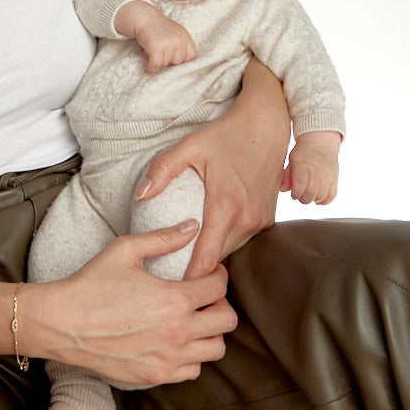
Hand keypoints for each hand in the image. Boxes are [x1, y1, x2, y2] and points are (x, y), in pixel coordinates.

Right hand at [31, 222, 235, 388]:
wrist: (63, 323)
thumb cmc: (91, 284)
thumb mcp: (125, 250)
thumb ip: (163, 238)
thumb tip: (192, 226)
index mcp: (175, 300)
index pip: (219, 287)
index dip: (218, 274)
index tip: (209, 271)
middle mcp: (178, 333)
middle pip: (227, 321)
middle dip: (220, 303)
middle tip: (204, 296)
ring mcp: (168, 359)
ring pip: (216, 349)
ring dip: (210, 331)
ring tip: (192, 318)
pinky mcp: (156, 375)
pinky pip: (193, 370)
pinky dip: (192, 356)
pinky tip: (175, 340)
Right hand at [133, 12, 196, 73]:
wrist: (142, 17)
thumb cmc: (157, 27)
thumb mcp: (174, 32)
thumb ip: (181, 45)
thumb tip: (182, 64)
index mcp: (184, 36)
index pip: (190, 55)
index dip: (181, 58)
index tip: (172, 55)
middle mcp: (178, 40)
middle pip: (177, 62)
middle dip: (167, 58)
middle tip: (159, 49)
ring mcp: (168, 43)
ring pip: (165, 64)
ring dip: (157, 60)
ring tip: (152, 49)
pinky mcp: (156, 47)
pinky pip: (156, 65)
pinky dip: (151, 68)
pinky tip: (148, 67)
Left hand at [135, 59, 289, 279]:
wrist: (267, 124)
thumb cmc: (227, 134)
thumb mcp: (190, 146)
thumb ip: (163, 170)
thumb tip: (141, 195)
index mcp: (226, 205)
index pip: (207, 259)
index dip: (189, 276)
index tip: (169, 284)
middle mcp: (247, 219)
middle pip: (219, 259)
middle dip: (197, 270)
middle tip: (170, 274)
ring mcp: (261, 221)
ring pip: (231, 250)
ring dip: (212, 255)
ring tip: (186, 259)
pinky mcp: (268, 218)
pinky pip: (243, 238)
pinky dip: (226, 241)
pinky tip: (209, 236)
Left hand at [282, 130, 340, 204]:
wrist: (321, 143)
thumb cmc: (303, 153)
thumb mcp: (292, 160)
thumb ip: (286, 175)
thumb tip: (282, 189)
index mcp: (303, 164)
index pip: (300, 184)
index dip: (296, 193)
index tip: (293, 194)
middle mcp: (316, 170)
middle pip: (310, 193)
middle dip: (303, 199)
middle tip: (300, 196)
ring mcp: (327, 175)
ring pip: (321, 196)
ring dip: (313, 199)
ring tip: (308, 195)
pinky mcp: (334, 179)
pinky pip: (331, 195)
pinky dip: (324, 200)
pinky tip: (318, 197)